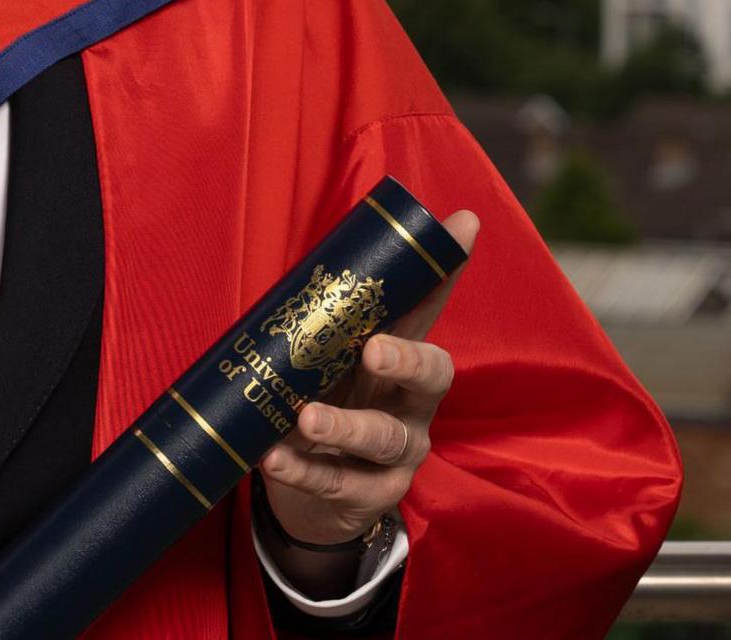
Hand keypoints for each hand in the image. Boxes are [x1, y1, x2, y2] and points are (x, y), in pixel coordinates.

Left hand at [261, 209, 479, 550]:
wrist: (311, 494)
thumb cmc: (326, 403)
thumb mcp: (331, 358)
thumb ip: (334, 311)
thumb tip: (337, 245)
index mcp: (406, 362)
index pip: (430, 310)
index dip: (444, 275)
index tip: (458, 233)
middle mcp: (414, 406)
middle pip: (431, 378)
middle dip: (406, 361)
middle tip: (373, 350)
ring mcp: (397, 455)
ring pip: (382, 438)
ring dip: (344, 425)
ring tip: (307, 417)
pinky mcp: (368, 496)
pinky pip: (336, 483)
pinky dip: (302, 469)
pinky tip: (272, 457)